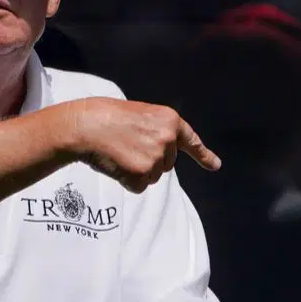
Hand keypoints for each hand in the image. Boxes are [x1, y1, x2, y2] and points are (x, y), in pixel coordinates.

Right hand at [68, 97, 220, 192]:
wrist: (85, 125)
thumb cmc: (106, 116)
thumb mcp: (140, 114)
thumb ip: (157, 131)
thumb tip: (163, 155)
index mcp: (169, 120)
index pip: (190, 140)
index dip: (203, 155)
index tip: (215, 165)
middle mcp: (168, 139)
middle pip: (166, 164)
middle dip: (148, 159)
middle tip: (126, 144)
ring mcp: (156, 158)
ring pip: (152, 176)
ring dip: (136, 171)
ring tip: (119, 152)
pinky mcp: (143, 174)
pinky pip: (139, 187)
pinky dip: (127, 181)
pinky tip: (116, 165)